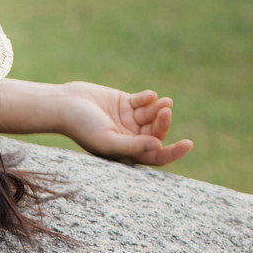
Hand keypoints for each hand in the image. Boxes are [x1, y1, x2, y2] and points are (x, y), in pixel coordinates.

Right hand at [59, 81, 192, 166]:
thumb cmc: (81, 126)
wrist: (64, 104)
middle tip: (165, 110)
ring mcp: (128, 120)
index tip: (188, 144)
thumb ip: (132, 146)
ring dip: (160, 109)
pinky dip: (149, 99)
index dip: (173, 152)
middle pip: (156, 133)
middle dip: (164, 123)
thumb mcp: (107, 140)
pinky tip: (146, 96)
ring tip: (162, 102)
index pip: (154, 156)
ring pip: (153, 116)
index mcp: (125, 152)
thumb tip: (157, 146)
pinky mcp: (126, 103)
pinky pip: (145, 101)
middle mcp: (129, 138)